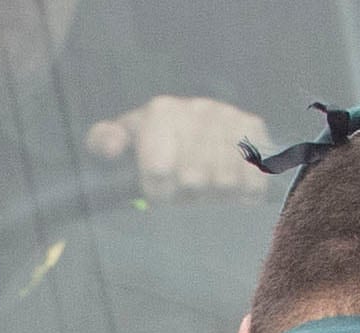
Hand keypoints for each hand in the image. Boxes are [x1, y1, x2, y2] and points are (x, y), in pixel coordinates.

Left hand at [85, 93, 272, 199]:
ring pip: (223, 181)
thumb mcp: (118, 140)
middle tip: (183, 196)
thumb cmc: (147, 144)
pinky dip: (240, 194)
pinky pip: (252, 176)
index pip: (159, 170)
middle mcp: (198, 108)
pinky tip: (228, 192)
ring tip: (203, 193)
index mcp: (161, 112)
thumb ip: (103, 142)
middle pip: (193, 179)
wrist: (190, 128)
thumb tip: (114, 147)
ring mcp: (230, 117)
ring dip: (212, 197)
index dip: (158, 192)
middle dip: (185, 197)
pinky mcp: (255, 130)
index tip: (157, 195)